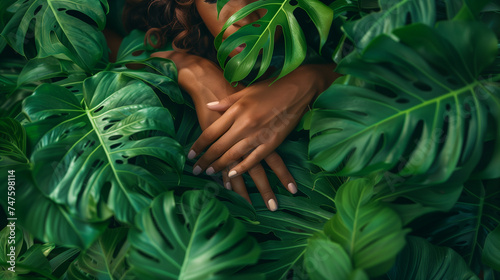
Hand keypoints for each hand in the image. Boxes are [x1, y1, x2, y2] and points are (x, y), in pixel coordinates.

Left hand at [188, 63, 338, 180]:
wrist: (297, 87)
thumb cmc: (270, 87)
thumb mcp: (245, 91)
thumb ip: (226, 101)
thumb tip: (209, 106)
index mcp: (236, 110)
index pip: (210, 132)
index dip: (198, 146)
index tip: (190, 155)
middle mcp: (244, 123)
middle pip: (219, 146)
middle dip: (205, 160)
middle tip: (196, 169)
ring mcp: (258, 134)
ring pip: (233, 155)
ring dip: (220, 166)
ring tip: (209, 172)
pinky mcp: (272, 142)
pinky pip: (254, 159)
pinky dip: (242, 168)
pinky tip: (233, 175)